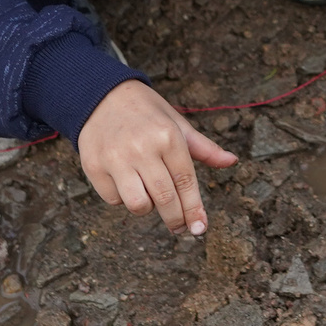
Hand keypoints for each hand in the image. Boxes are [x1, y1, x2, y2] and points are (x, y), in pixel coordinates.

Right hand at [75, 81, 235, 234]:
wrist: (101, 96)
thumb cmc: (146, 113)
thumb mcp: (177, 123)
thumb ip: (203, 148)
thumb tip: (232, 162)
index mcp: (167, 136)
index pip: (185, 181)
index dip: (194, 209)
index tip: (200, 228)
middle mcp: (142, 148)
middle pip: (165, 199)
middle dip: (176, 219)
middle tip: (180, 228)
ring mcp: (116, 158)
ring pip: (138, 205)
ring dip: (147, 208)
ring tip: (150, 196)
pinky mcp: (93, 166)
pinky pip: (113, 199)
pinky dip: (122, 198)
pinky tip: (126, 183)